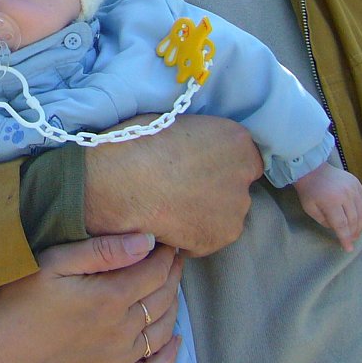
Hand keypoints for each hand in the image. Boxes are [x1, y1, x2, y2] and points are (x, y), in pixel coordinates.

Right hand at [0, 233, 182, 362]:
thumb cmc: (17, 304)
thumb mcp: (53, 264)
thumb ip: (102, 251)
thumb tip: (146, 239)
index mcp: (110, 298)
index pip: (155, 271)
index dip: (167, 254)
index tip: (170, 240)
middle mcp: (122, 330)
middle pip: (164, 298)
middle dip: (173, 274)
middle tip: (175, 257)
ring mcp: (119, 358)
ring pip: (163, 329)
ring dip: (174, 304)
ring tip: (172, 285)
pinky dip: (170, 352)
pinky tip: (174, 339)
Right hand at [84, 115, 261, 254]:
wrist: (118, 180)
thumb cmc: (138, 143)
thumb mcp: (176, 123)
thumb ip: (199, 138)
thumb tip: (194, 150)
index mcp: (236, 140)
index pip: (243, 156)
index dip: (220, 162)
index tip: (199, 166)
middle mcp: (243, 176)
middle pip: (236, 185)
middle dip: (215, 187)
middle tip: (180, 186)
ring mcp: (234, 211)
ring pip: (225, 213)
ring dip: (205, 212)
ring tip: (170, 206)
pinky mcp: (217, 239)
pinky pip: (207, 237)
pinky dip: (191, 234)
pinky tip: (167, 223)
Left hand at [294, 162, 361, 251]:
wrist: (312, 168)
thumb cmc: (308, 190)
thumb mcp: (310, 209)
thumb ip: (324, 221)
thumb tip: (338, 229)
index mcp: (331, 201)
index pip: (342, 225)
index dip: (345, 238)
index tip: (348, 249)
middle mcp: (345, 194)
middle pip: (353, 219)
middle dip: (353, 233)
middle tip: (351, 240)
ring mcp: (353, 187)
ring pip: (361, 212)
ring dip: (360, 224)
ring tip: (356, 233)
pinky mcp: (357, 183)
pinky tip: (359, 219)